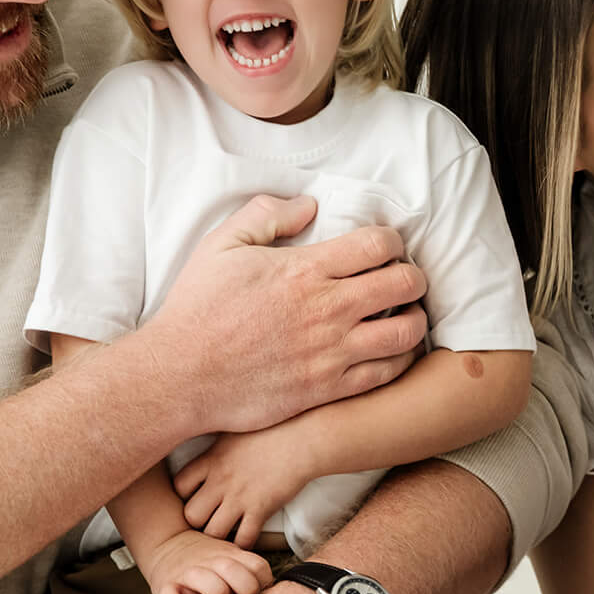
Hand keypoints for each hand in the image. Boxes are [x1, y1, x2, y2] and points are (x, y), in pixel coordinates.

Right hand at [129, 527, 274, 593]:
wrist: (168, 544)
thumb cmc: (207, 559)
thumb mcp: (231, 555)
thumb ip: (250, 570)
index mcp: (231, 556)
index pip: (259, 567)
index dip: (263, 583)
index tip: (258, 592)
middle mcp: (213, 562)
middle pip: (239, 576)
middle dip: (245, 592)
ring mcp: (190, 573)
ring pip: (212, 587)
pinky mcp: (168, 585)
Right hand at [143, 195, 426, 436]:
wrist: (179, 376)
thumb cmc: (197, 309)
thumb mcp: (221, 245)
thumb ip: (266, 215)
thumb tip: (307, 203)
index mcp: (305, 270)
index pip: (378, 244)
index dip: (393, 240)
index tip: (385, 246)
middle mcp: (327, 310)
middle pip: (404, 283)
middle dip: (413, 275)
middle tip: (404, 277)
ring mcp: (330, 352)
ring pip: (405, 331)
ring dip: (414, 317)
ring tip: (404, 313)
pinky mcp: (327, 389)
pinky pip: (385, 373)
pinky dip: (398, 358)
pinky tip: (389, 349)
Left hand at [174, 424, 313, 544]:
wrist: (302, 439)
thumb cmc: (272, 430)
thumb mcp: (234, 430)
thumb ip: (216, 446)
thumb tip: (204, 441)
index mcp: (211, 459)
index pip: (179, 486)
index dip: (184, 495)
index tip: (197, 496)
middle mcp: (221, 481)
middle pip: (191, 516)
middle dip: (197, 523)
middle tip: (209, 520)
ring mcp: (240, 497)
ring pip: (213, 533)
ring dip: (218, 537)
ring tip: (226, 532)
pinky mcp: (261, 509)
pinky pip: (243, 539)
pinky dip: (243, 544)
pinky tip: (247, 536)